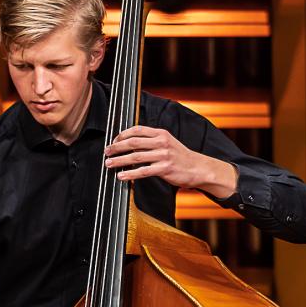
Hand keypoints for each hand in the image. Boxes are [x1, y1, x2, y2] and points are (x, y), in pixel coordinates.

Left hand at [105, 125, 237, 196]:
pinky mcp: (164, 169)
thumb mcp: (168, 143)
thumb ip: (152, 142)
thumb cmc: (181, 157)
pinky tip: (121, 176)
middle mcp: (162, 142)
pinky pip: (142, 171)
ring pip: (135, 157)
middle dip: (116, 147)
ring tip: (109, 164)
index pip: (137, 130)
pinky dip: (129, 174)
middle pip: (133, 142)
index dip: (122, 135)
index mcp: (161, 133)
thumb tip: (131, 145)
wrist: (198, 168)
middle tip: (107, 152)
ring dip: (119, 161)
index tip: (113, 141)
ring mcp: (163, 156)